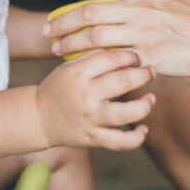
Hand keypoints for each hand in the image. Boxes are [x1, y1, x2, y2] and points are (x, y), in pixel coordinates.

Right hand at [35, 49, 156, 150]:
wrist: (38, 118)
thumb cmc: (58, 88)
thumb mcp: (69, 67)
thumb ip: (93, 56)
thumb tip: (123, 47)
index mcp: (79, 73)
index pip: (112, 58)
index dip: (130, 56)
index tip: (137, 58)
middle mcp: (85, 95)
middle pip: (123, 81)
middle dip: (143, 75)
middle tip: (150, 72)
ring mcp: (90, 118)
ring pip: (126, 113)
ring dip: (145, 105)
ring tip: (151, 99)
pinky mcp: (93, 138)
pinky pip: (120, 142)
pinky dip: (136, 137)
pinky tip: (143, 128)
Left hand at [45, 0, 189, 77]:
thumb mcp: (168, 0)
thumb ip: (142, 1)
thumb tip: (119, 3)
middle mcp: (140, 8)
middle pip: (89, 10)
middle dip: (63, 20)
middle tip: (48, 29)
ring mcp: (144, 33)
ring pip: (94, 35)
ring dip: (70, 43)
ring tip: (57, 50)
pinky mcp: (150, 57)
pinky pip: (114, 60)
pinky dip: (94, 63)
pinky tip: (83, 67)